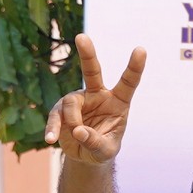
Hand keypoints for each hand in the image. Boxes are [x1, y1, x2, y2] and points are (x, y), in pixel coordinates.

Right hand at [47, 34, 145, 166]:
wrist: (86, 155)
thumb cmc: (103, 148)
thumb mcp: (105, 150)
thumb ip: (95, 142)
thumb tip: (78, 131)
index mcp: (118, 102)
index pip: (128, 82)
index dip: (134, 67)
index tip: (141, 49)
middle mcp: (97, 95)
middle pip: (92, 71)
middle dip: (87, 54)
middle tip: (81, 37)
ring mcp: (78, 100)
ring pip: (71, 102)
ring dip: (72, 119)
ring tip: (76, 135)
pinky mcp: (61, 110)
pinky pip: (56, 116)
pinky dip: (53, 127)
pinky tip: (50, 139)